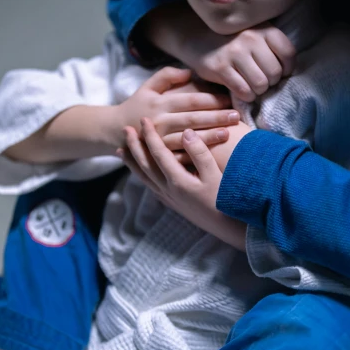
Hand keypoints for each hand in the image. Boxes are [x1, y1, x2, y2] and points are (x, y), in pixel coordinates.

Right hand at [112, 66, 238, 149]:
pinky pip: (179, 157)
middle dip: (216, 117)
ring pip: (188, 139)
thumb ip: (167, 76)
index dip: (211, 99)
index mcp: (161, 103)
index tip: (229, 99)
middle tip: (237, 116)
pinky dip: (194, 156)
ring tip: (228, 133)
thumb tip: (189, 72)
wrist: (115, 130)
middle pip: (193, 119)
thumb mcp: (148, 86)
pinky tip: (211, 156)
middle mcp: (160, 122)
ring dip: (209, 137)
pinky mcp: (159, 156)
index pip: (190, 101)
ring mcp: (160, 141)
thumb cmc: (138, 105)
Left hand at [119, 119, 246, 250]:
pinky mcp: (173, 204)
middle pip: (145, 165)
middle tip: (125, 129)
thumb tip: (186, 132)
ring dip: (132, 162)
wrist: (228, 228)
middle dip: (135, 146)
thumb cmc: (226, 200)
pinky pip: (150, 187)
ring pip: (144, 178)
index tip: (143, 120)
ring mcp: (169, 199)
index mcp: (178, 181)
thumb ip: (200, 153)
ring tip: (122, 151)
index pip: (159, 154)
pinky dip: (141, 176)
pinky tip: (141, 173)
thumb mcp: (215, 175)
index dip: (150, 136)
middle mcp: (169, 190)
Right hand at [186, 23, 295, 102]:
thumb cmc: (232, 39)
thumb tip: (287, 73)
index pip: (288, 54)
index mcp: (263, 29)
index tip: (278, 72)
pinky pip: (243, 91)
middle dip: (270, 82)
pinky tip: (242, 90)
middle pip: (275, 73)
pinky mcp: (220, 68)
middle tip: (261, 80)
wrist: (196, 35)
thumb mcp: (254, 32)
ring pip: (260, 84)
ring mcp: (235, 53)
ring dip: (258, 91)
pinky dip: (246, 95)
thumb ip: (271, 46)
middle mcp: (250, 38)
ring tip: (251, 85)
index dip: (287, 69)